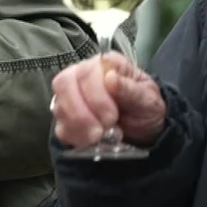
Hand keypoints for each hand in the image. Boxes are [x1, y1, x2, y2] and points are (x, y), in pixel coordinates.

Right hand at [51, 53, 165, 148]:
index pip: (86, 71)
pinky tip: (92, 141)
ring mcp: (71, 97)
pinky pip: (60, 128)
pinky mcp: (67, 119)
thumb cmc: (146, 107)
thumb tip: (110, 78)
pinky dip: (75, 138)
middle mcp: (83, 76)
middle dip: (82, 112)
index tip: (112, 116)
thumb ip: (130, 89)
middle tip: (102, 130)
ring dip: (79, 127)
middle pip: (64, 84)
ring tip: (100, 137)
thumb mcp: (147, 99)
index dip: (95, 96)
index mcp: (105, 64)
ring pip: (59, 106)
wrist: (146, 129)